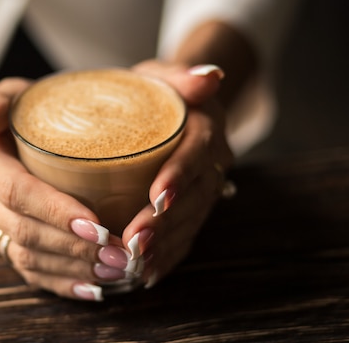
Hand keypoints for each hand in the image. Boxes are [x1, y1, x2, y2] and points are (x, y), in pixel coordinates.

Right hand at [0, 78, 130, 301]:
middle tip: (119, 254)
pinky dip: (60, 282)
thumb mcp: (9, 94)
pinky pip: (25, 270)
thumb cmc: (17, 111)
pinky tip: (93, 288)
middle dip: (73, 247)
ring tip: (115, 271)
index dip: (55, 211)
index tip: (98, 225)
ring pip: (25, 257)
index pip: (16, 191)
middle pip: (23, 231)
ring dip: (72, 268)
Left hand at [125, 60, 233, 287]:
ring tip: (136, 263)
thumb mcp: (164, 75)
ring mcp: (205, 188)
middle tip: (134, 242)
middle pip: (195, 197)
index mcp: (206, 129)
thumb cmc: (159, 91)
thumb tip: (209, 78)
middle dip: (166, 222)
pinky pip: (187, 235)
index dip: (180, 175)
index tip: (157, 197)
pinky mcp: (194, 207)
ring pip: (192, 222)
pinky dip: (169, 257)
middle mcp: (213, 162)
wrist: (175, 107)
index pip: (198, 153)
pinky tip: (147, 273)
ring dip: (166, 246)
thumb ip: (183, 75)